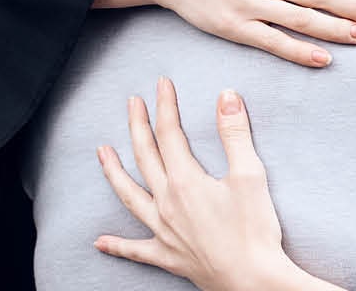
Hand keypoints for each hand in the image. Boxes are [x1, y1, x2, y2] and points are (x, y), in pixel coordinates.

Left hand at [95, 81, 340, 290]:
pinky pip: (136, 250)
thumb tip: (225, 96)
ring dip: (114, 173)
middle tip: (131, 103)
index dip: (165, 106)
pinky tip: (100, 241)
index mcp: (185, 182)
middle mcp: (167, 204)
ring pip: (130, 197)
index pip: (170, 135)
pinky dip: (116, 245)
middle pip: (145, 158)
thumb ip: (235, 134)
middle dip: (137, 127)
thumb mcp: (250, 175)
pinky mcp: (168, 256)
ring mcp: (164, 232)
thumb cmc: (255, 230)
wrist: (253, 280)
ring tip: (102, 153)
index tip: (161, 84)